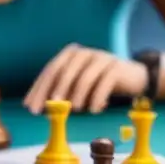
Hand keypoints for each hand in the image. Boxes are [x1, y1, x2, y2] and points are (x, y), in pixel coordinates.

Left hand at [24, 44, 147, 113]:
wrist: (133, 78)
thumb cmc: (99, 84)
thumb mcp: (78, 86)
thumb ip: (60, 92)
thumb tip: (35, 107)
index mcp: (70, 55)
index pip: (50, 70)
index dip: (39, 89)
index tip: (31, 107)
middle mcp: (84, 53)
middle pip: (64, 71)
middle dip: (54, 91)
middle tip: (48, 109)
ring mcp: (101, 58)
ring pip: (84, 77)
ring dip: (77, 95)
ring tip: (74, 110)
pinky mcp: (116, 67)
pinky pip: (105, 82)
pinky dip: (98, 98)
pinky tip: (95, 110)